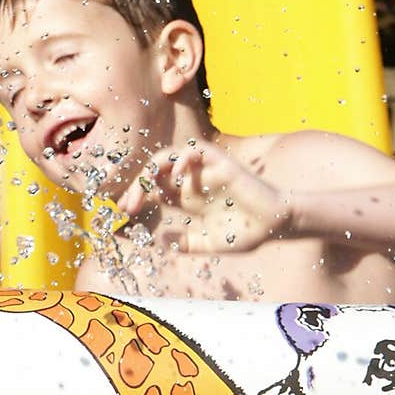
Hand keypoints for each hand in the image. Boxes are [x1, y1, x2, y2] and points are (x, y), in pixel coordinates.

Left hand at [118, 140, 290, 254]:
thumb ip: (186, 243)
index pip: (153, 191)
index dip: (136, 199)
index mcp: (186, 198)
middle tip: (127, 206)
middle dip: (137, 187)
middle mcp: (191, 181)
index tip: (119, 215)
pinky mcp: (219, 162)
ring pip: (169, 157)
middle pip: (155, 173)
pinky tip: (176, 177)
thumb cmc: (245, 232)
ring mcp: (203, 171)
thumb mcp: (208, 244)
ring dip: (152, 169)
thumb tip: (159, 241)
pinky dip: (182, 159)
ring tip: (144, 187)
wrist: (274, 225)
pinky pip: (195, 151)